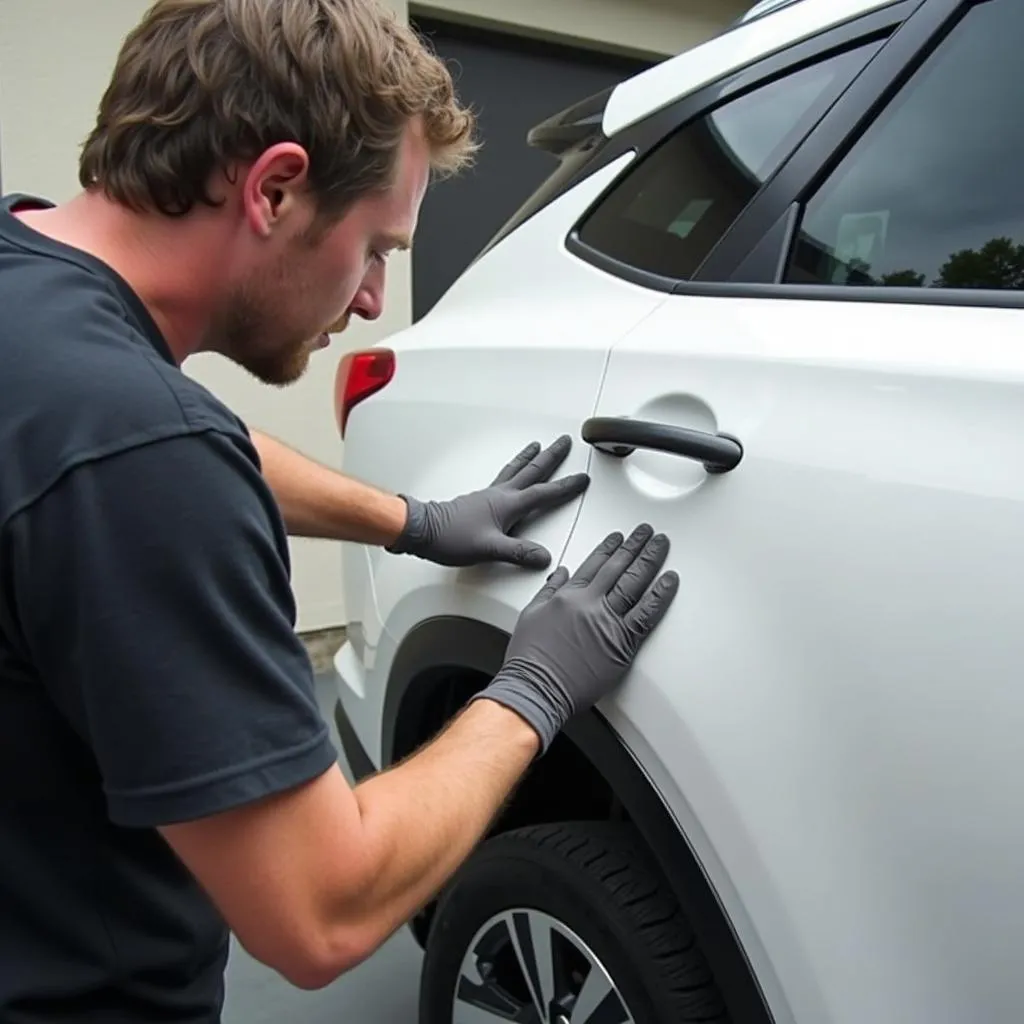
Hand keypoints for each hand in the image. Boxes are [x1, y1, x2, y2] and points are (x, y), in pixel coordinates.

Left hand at [387, 435, 588, 568]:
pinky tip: (511, 474)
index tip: (582, 479)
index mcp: (507, 504)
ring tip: (538, 446)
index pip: (544, 493)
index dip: (565, 487)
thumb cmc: (451, 538)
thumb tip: (543, 557)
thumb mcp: (490, 549)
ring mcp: (488, 495)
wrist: (421, 530)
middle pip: (532, 471)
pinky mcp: (478, 499)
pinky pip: (502, 477)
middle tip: (564, 442)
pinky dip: (513, 469)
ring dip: (530, 458)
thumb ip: (518, 553)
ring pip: (516, 470)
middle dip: (551, 457)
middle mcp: (500, 495)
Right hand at [472, 524, 678, 752]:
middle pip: (619, 568)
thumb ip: (548, 590)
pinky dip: (660, 595)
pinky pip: (646, 614)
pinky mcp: (622, 644)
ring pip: (635, 584)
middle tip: (647, 532)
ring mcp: (608, 622)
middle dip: (635, 546)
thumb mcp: (530, 614)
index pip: (595, 564)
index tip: (619, 538)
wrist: (536, 688)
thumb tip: (560, 573)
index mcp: (568, 595)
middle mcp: (590, 604)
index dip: (610, 548)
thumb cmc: (530, 659)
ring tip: (661, 544)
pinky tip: (670, 580)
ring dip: (650, 560)